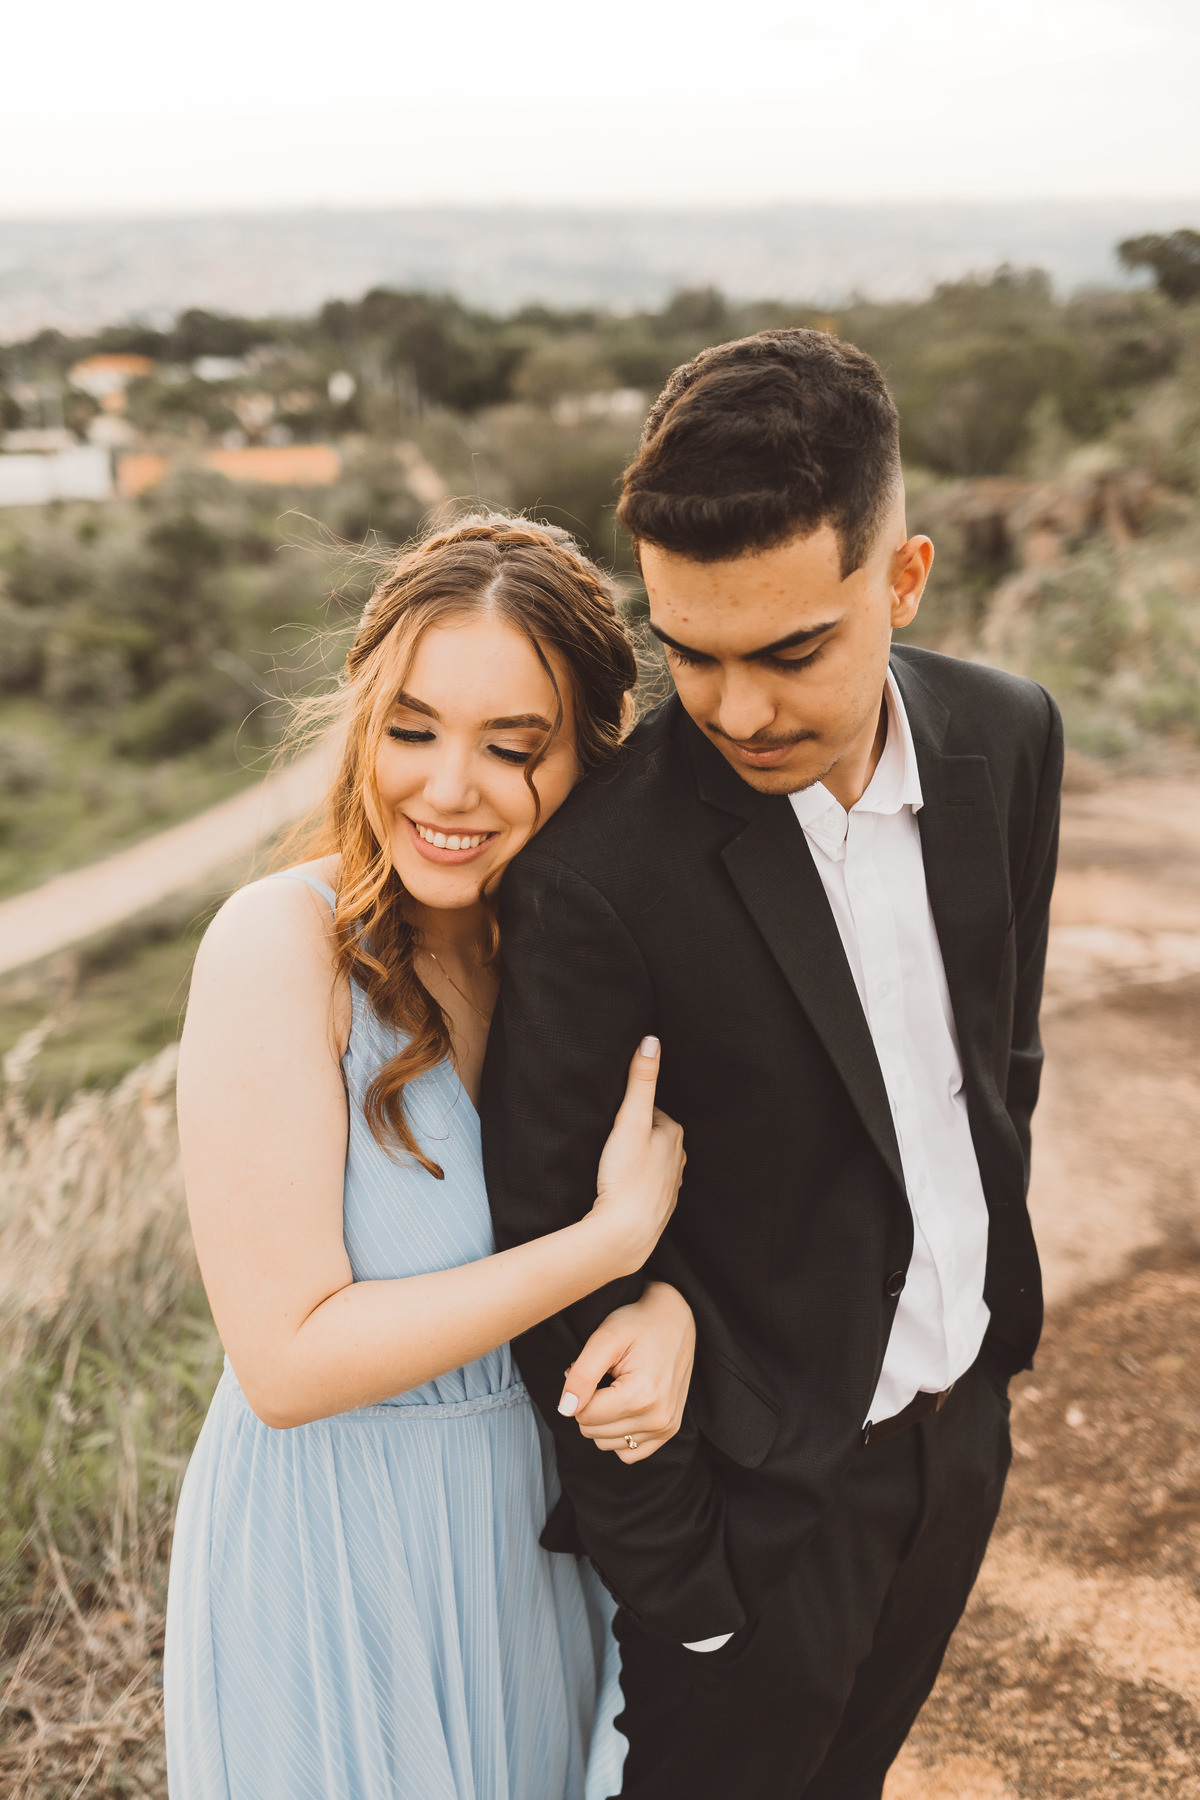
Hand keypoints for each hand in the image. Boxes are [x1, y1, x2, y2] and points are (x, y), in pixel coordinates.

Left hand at [558, 1281, 695, 1463]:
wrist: (676, 1320)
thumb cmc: (638, 1325)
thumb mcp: (605, 1338)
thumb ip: (582, 1375)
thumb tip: (566, 1410)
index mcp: (642, 1396)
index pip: (584, 1415)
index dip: (580, 1389)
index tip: (595, 1367)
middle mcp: (657, 1419)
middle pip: (592, 1431)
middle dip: (591, 1403)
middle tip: (607, 1375)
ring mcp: (665, 1429)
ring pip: (605, 1444)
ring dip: (603, 1418)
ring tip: (618, 1387)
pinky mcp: (668, 1432)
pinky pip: (627, 1453)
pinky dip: (618, 1433)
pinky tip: (625, 1406)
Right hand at [589, 1038, 684, 1277]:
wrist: (625, 1233)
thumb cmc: (626, 1174)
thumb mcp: (630, 1120)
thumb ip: (640, 1081)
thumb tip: (651, 1041)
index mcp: (674, 1134)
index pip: (652, 1111)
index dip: (631, 1112)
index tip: (613, 1118)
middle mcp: (678, 1160)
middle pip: (653, 1137)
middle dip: (635, 1136)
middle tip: (609, 1141)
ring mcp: (670, 1187)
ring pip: (652, 1163)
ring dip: (636, 1162)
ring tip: (613, 1165)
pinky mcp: (658, 1209)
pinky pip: (647, 1188)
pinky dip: (635, 1185)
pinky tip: (620, 1189)